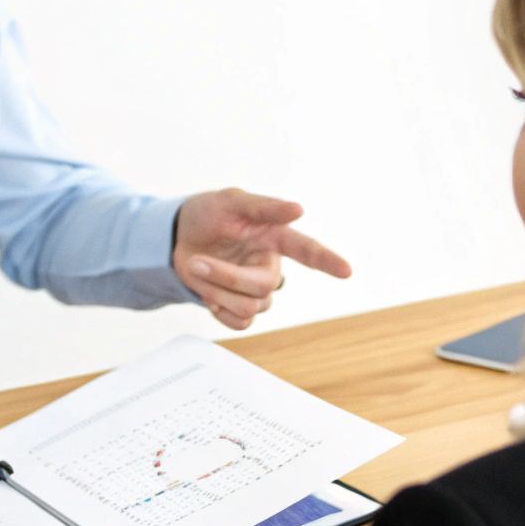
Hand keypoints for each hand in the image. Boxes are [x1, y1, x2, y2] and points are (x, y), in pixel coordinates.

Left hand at [173, 188, 351, 329]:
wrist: (177, 237)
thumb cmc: (207, 214)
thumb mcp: (230, 202)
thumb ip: (264, 206)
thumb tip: (298, 209)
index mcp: (275, 238)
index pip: (308, 250)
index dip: (328, 260)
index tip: (347, 271)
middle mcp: (270, 265)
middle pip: (264, 287)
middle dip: (226, 277)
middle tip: (197, 262)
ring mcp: (254, 289)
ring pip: (250, 308)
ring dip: (217, 290)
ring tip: (199, 268)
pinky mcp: (238, 307)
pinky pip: (240, 324)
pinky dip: (220, 311)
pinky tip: (210, 293)